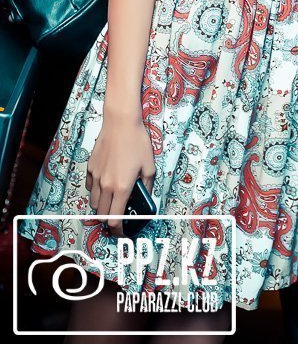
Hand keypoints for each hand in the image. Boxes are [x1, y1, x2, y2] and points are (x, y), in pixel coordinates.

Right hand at [85, 111, 155, 236]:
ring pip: (94, 202)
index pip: (115, 219)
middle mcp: (106, 186)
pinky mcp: (90, 168)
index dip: (118, 230)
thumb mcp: (150, 165)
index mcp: (122, 188)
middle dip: (109, 221)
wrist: (120, 122)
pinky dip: (96, 192)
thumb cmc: (137, 142)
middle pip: (102, 215)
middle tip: (119, 218)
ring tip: (112, 200)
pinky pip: (90, 187)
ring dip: (102, 207)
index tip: (123, 231)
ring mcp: (96, 177)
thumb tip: (146, 197)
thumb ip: (147, 186)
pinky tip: (105, 184)